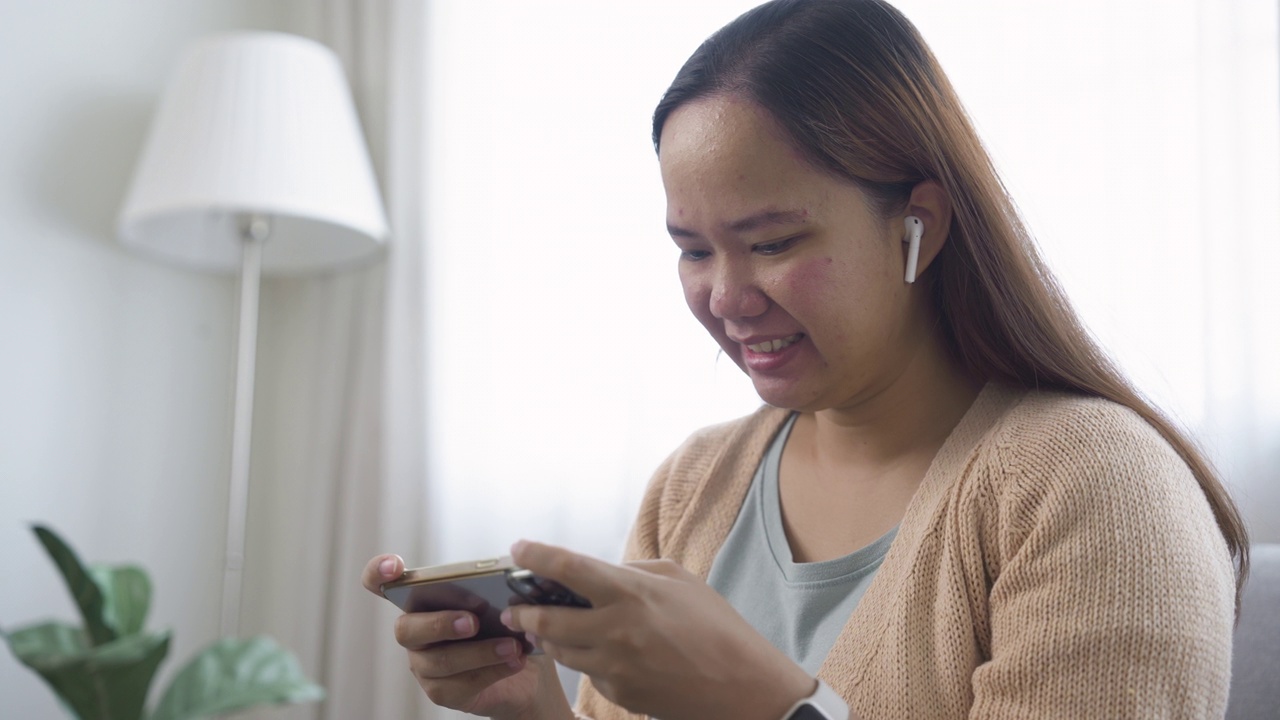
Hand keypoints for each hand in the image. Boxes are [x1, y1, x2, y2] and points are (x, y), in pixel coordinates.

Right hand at [361, 554, 573, 719]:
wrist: (527, 674)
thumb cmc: (507, 629)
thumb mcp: (502, 604)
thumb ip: (490, 591)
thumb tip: (500, 585)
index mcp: (422, 602)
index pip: (382, 583)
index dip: (378, 572)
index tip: (396, 566)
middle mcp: (415, 633)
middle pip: (407, 629)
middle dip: (441, 624)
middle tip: (473, 621)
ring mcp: (424, 665)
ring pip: (440, 661)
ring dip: (479, 652)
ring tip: (511, 646)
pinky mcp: (441, 691)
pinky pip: (459, 685)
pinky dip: (492, 671)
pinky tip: (515, 661)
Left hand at [500, 541, 815, 719]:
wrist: (741, 687)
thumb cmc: (716, 627)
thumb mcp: (679, 580)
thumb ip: (633, 572)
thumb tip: (600, 574)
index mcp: (630, 593)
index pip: (567, 568)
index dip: (535, 555)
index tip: (517, 549)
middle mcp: (614, 630)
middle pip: (546, 620)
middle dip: (524, 613)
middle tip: (516, 608)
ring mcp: (614, 667)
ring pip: (560, 652)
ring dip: (548, 639)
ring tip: (546, 629)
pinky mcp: (618, 694)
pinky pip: (588, 674)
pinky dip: (585, 660)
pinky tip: (597, 653)